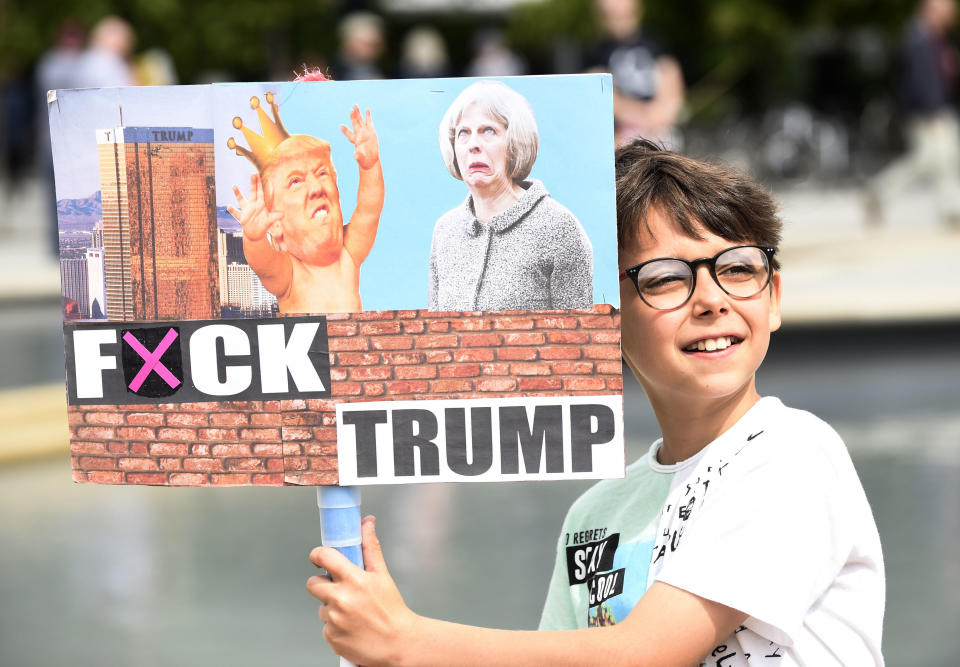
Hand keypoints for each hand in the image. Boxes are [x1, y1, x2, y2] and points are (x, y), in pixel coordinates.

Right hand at [227, 173, 283, 244]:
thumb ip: (275, 217)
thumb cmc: (263, 225)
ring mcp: (246, 210)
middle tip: (253, 174)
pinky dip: (232, 210)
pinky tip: (229, 206)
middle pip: (253, 192)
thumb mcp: (270, 221)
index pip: (261, 192)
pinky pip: (236, 213)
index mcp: (260, 205)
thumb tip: (283, 214)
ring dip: (238, 194)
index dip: (260, 185)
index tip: (260, 176)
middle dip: (253, 183)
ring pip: (241, 200)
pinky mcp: (242, 218)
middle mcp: (252, 205)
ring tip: (234, 186)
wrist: (256, 234)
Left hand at [307, 516, 418, 665]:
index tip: (319, 558)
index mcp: (354, 580)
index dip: (317, 555)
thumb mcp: (383, 575)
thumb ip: (370, 547)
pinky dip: (335, 626)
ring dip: (331, 607)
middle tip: (340, 589)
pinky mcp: (331, 638)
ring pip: (321, 607)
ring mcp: (334, 620)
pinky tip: (352, 627)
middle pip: (313, 583)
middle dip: (323, 584)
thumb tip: (367, 522)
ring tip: (353, 613)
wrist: (399, 644)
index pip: (324, 557)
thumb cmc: (392, 609)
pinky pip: (325, 627)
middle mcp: (341, 599)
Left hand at [341, 106, 379, 170]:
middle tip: (350, 110)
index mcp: (355, 141)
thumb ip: (358, 156)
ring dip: (358, 113)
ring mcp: (365, 132)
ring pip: (360, 120)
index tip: (341, 126)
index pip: (349, 134)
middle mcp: (359, 134)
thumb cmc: (363, 160)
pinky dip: (368, 116)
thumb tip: (355, 155)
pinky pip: (369, 122)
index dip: (345, 131)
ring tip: (355, 105)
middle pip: (354, 124)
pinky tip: (367, 109)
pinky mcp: (371, 131)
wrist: (370, 159)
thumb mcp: (360, 158)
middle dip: (352, 117)